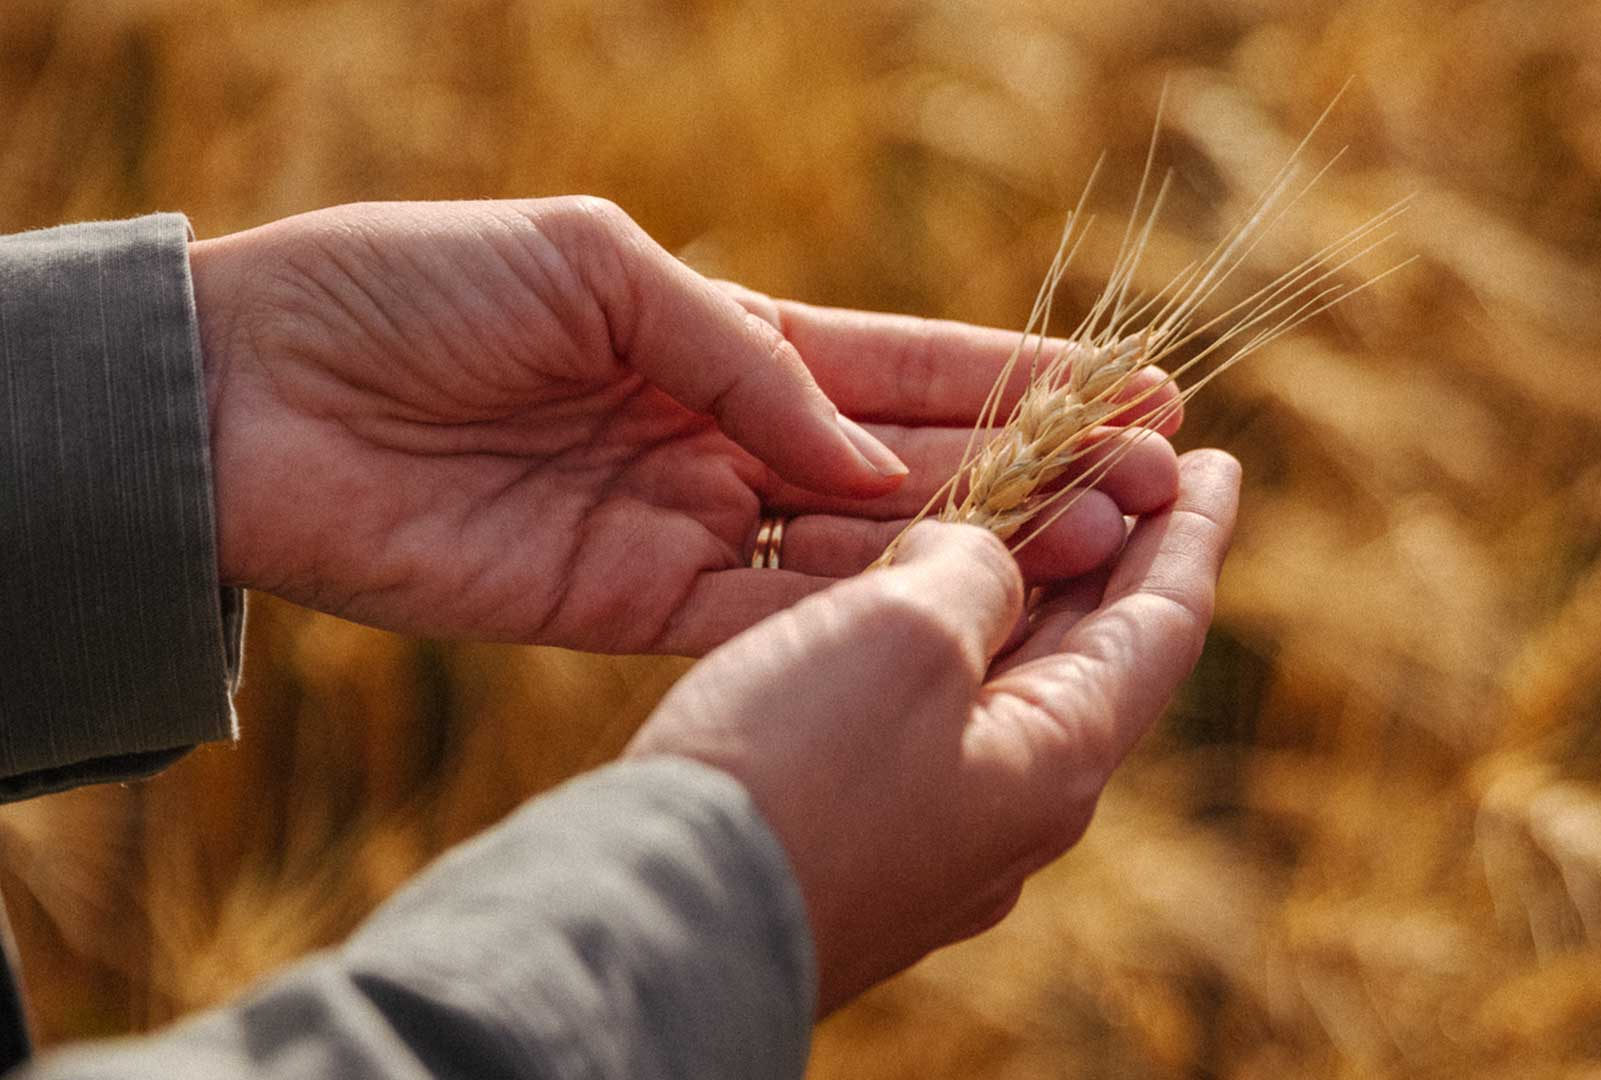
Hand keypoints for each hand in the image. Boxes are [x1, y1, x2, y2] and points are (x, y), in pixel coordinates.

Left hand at [190, 198, 1178, 652]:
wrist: (249, 390)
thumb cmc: (411, 286)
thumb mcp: (596, 267)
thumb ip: (740, 358)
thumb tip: (865, 457)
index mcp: (720, 334)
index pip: (899, 363)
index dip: (1014, 378)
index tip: (1130, 390)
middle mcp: (722, 434)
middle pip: (905, 463)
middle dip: (1028, 470)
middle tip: (1150, 484)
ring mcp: (684, 522)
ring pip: (858, 551)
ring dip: (973, 551)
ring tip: (1094, 545)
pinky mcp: (627, 603)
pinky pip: (765, 615)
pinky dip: (854, 615)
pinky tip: (952, 609)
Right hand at [627, 449, 1240, 1011]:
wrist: (662, 921)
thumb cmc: (794, 773)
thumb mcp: (905, 634)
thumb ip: (972, 572)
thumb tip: (977, 563)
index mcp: (1058, 760)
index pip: (1161, 626)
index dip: (1190, 534)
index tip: (1217, 463)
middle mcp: (1016, 809)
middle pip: (1091, 657)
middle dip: (1107, 556)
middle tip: (1125, 470)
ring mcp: (940, 838)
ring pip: (1004, 688)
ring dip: (1019, 596)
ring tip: (1020, 518)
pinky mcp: (865, 845)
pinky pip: (931, 721)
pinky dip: (942, 644)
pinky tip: (904, 610)